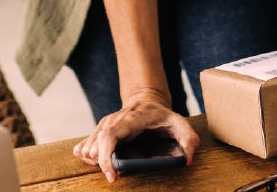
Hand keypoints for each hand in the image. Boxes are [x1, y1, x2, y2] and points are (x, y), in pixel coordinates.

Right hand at [71, 89, 198, 182]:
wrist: (146, 100)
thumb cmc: (162, 115)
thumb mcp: (180, 123)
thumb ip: (189, 139)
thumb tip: (187, 159)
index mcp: (131, 119)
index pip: (110, 136)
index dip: (107, 157)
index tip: (113, 174)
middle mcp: (114, 120)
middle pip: (97, 143)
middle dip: (101, 163)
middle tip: (114, 176)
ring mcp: (105, 124)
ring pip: (90, 144)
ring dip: (94, 160)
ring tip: (109, 169)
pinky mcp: (101, 129)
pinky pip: (87, 143)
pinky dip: (87, 154)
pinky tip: (93, 161)